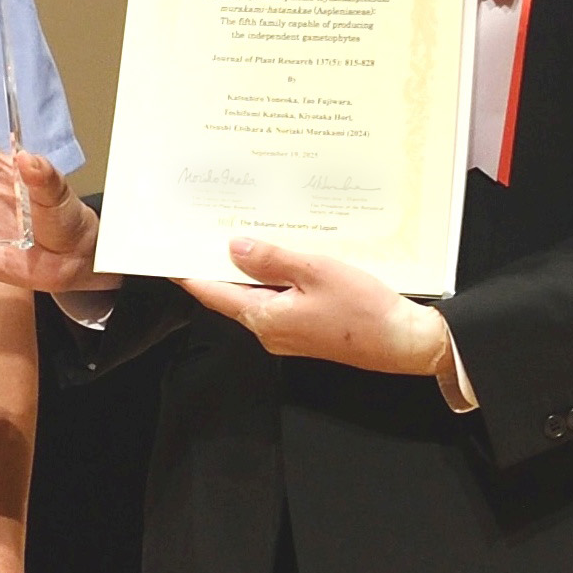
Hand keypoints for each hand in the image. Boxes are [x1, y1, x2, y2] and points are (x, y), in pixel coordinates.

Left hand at [181, 237, 455, 376]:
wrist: (403, 342)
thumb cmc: (364, 310)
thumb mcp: (316, 272)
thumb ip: (272, 259)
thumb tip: (235, 246)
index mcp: (264, 317)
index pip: (213, 293)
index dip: (189, 273)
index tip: (169, 253)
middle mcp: (269, 330)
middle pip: (232, 293)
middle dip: (219, 263)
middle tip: (206, 229)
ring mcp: (288, 332)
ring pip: (257, 295)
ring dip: (250, 268)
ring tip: (243, 233)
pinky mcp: (307, 329)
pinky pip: (280, 299)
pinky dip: (275, 278)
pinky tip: (283, 256)